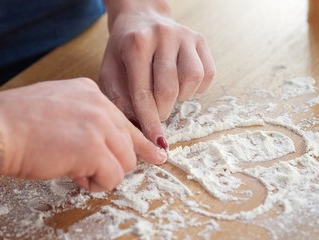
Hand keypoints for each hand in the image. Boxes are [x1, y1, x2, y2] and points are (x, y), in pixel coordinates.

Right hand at [0, 78, 166, 191]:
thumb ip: (88, 123)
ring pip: (125, 163)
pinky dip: (96, 183)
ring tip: (79, 171)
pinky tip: (76, 175)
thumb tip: (104, 148)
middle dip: (113, 163)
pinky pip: (112, 177)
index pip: (126, 121)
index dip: (142, 142)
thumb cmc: (20, 124)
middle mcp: (100, 105)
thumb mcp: (61, 110)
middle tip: (89, 168)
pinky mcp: (93, 148)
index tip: (157, 152)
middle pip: (129, 146)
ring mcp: (98, 125)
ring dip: (104, 174)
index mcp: (92, 93)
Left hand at [100, 0, 214, 147]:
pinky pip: (207, 74)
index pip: (143, 91)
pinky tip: (181, 84)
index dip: (150, 121)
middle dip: (163, 111)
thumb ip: (120, 99)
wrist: (141, 18)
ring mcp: (185, 35)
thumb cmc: (124, 50)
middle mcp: (163, 35)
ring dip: (181, 97)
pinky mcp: (200, 40)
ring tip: (168, 93)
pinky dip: (196, 88)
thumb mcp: (110, 71)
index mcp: (136, 43)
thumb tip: (138, 129)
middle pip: (168, 88)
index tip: (155, 142)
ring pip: (192, 80)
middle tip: (157, 114)